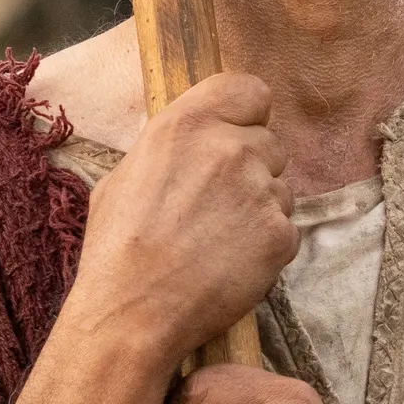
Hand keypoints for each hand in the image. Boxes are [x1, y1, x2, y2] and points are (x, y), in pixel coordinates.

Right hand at [68, 75, 295, 369]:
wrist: (132, 313)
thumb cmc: (116, 249)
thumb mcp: (126, 174)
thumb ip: (174, 148)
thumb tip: (195, 143)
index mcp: (187, 124)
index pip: (250, 90)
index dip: (246, 113)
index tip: (237, 133)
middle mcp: (230, 148)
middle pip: (269, 142)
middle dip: (252, 169)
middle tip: (218, 204)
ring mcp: (261, 191)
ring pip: (280, 188)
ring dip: (261, 209)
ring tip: (218, 240)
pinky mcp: (281, 234)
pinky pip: (287, 229)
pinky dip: (267, 247)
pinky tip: (231, 264)